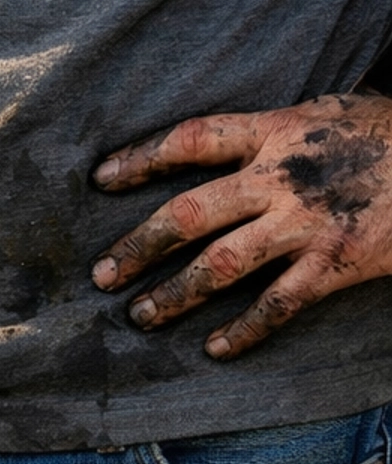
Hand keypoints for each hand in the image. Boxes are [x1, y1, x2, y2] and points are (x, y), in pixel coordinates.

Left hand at [90, 92, 391, 356]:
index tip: (101, 180)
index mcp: (276, 131)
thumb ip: (275, 136)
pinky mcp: (335, 262)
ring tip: (142, 316)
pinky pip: (277, 304)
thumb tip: (228, 151)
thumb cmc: (389, 135)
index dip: (142, 159)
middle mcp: (281, 177)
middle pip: (190, 213)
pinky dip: (243, 330)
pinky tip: (215, 349)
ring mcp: (306, 222)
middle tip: (101, 275)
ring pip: (220, 265)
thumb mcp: (328, 114)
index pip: (191, 139)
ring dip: (174, 294)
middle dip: (138, 246)